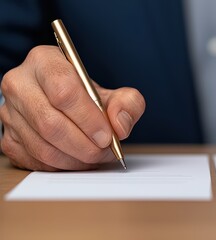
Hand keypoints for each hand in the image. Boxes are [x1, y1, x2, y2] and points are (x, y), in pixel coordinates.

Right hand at [0, 46, 144, 170]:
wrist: (65, 106)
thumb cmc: (88, 97)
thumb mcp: (115, 93)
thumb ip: (128, 104)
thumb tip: (119, 125)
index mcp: (44, 61)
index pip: (63, 90)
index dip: (88, 118)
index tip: (107, 135)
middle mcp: (20, 84)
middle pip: (50, 123)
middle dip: (84, 145)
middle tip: (104, 151)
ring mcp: (9, 113)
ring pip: (42, 146)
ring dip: (76, 158)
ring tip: (96, 156)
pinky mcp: (8, 138)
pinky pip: (36, 161)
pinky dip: (63, 166)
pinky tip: (79, 160)